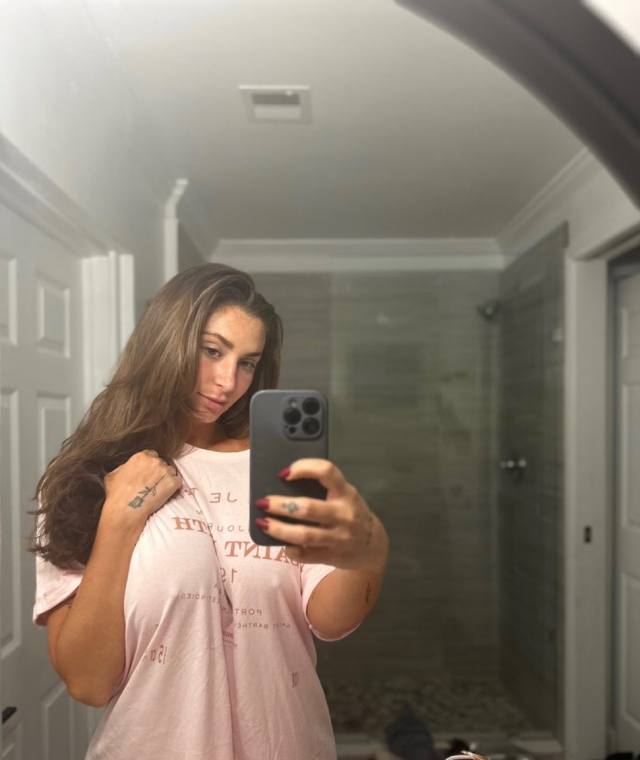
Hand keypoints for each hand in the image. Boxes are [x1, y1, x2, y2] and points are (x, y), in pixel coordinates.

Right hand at [102, 450, 181, 527]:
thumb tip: (127, 467)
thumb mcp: (113, 474)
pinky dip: (173, 487)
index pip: (152, 455)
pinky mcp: (173, 483)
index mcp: (141, 456)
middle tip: (153, 483)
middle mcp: (155, 461)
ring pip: (171, 471)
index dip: (150, 465)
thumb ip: (124, 467)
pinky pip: (177, 481)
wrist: (126, 510)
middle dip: (159, 472)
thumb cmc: (117, 494)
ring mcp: (166, 471)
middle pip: (162, 463)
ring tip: (158, 490)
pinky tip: (165, 493)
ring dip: (166, 479)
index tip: (149, 473)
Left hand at [255, 458, 387, 570]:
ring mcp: (339, 537)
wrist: (373, 546)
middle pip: (308, 508)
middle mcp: (344, 514)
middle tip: (262, 502)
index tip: (284, 473)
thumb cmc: (350, 512)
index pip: (327, 471)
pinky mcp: (333, 556)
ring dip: (279, 529)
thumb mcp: (344, 495)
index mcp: (346, 493)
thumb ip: (323, 489)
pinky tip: (282, 545)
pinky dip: (291, 550)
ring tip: (263, 523)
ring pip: (304, 534)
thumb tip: (284, 482)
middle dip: (281, 505)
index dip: (304, 468)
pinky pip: (306, 555)